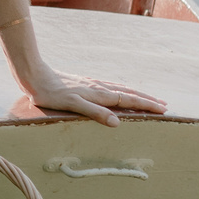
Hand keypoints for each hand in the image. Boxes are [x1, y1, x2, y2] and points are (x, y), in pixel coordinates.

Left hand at [22, 65, 166, 127]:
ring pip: (120, 89)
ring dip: (136, 95)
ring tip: (149, 99)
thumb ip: (94, 113)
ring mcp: (92, 84)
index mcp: (98, 94)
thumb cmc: (51, 93)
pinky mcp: (85, 84)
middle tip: (164, 105)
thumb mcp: (72, 105)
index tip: (162, 109)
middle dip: (146, 100)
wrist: (35, 76)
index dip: (146, 105)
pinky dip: (122, 91)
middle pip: (128, 93)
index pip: (128, 100)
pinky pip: (110, 87)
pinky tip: (120, 92)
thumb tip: (117, 122)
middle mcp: (98, 87)